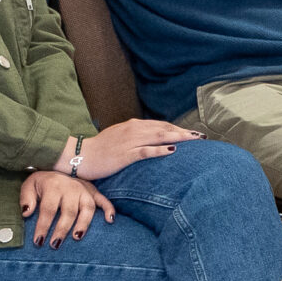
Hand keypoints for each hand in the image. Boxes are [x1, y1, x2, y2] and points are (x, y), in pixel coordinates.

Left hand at [20, 169, 113, 245]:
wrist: (59, 164)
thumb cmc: (43, 182)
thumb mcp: (29, 185)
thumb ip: (26, 198)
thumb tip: (27, 213)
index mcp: (53, 187)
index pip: (48, 209)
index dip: (43, 226)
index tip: (38, 241)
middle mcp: (71, 188)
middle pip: (68, 211)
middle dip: (62, 230)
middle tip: (55, 245)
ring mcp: (84, 190)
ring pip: (87, 208)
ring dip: (84, 224)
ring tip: (77, 238)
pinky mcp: (94, 192)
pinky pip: (104, 200)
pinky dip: (109, 210)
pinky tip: (110, 221)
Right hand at [64, 119, 198, 181]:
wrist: (80, 155)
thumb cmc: (101, 149)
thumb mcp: (121, 138)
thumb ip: (137, 136)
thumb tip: (154, 139)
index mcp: (133, 126)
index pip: (161, 125)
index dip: (178, 128)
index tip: (193, 133)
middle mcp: (133, 130)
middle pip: (164, 129)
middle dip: (184, 132)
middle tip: (201, 137)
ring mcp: (129, 142)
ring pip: (158, 137)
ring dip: (178, 137)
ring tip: (194, 140)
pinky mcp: (124, 154)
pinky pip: (145, 151)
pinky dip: (159, 149)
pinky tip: (172, 150)